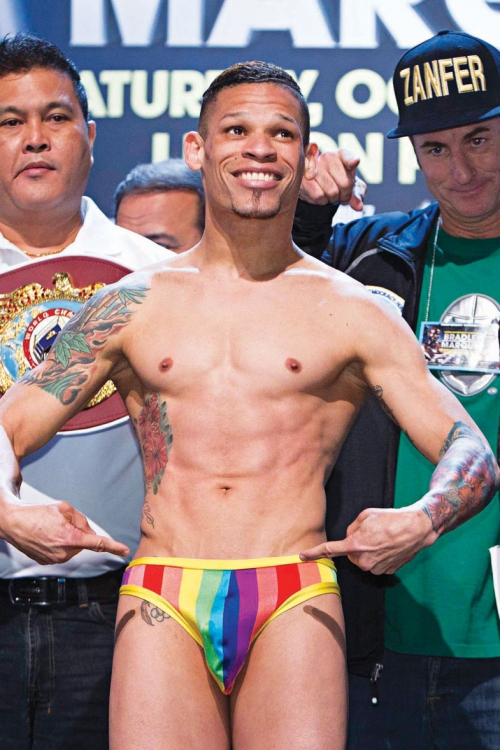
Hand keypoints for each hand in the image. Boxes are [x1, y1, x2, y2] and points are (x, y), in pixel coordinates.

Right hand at [1, 499, 129, 564]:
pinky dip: (58, 545)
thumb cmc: (39, 513)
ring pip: (72, 549)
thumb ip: (81, 520)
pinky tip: (46, 537)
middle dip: (78, 533)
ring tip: (50, 529)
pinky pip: (61, 553)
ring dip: (67, 539)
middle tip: (61, 523)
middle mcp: (64, 553)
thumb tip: (90, 533)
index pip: (98, 543)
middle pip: (82, 543)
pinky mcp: (47, 563)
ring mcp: (54, 560)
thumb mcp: (64, 508)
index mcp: (71, 538)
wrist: (14, 523)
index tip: (125, 551)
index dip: (113, 547)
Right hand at [299, 149, 365, 209]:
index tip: (353, 163)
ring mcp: (315, 166)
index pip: (348, 157)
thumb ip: (357, 195)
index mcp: (342, 155)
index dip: (352, 161)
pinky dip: (323, 201)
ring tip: (330, 194)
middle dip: (345, 194)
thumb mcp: (351, 187)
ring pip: (332, 192)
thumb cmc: (337, 183)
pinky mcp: (305, 178)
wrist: (316, 186)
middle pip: (345, 183)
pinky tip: (322, 195)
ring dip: (333, 199)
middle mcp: (328, 156)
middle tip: (341, 194)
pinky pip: (319, 196)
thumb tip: (358, 207)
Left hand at [300, 507, 436, 574]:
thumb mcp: (366, 515)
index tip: (302, 557)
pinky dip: (379, 556)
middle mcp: (364, 561)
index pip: (330, 550)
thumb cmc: (391, 518)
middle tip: (371, 533)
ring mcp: (376, 568)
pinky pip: (375, 564)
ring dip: (369, 551)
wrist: (417, 529)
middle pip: (351, 554)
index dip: (314, 553)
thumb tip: (350, 537)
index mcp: (356, 545)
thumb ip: (352, 528)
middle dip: (356, 544)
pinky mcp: (387, 572)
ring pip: (363, 560)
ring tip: (383, 539)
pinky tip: (389, 547)